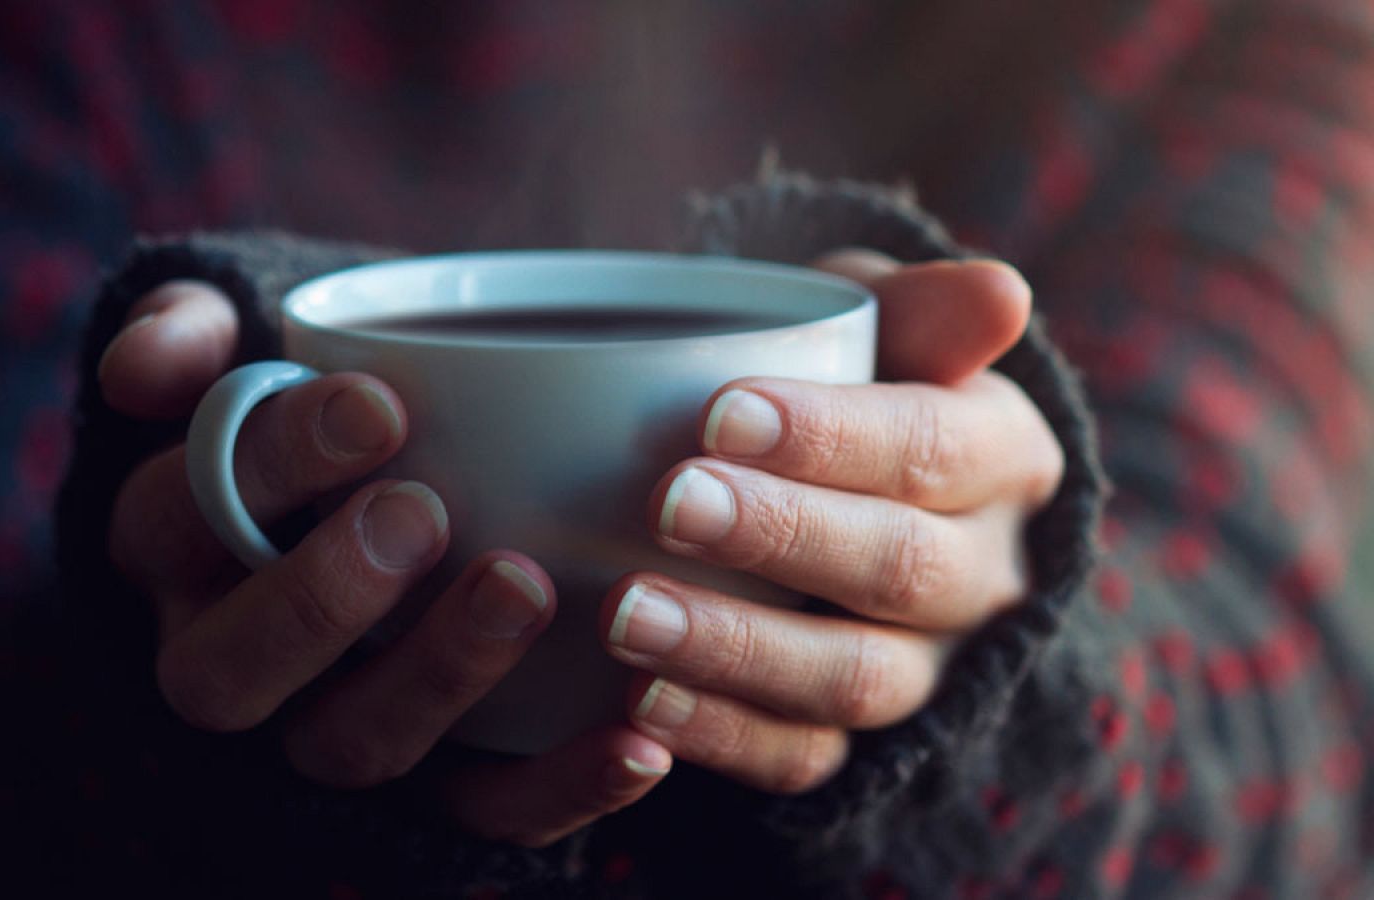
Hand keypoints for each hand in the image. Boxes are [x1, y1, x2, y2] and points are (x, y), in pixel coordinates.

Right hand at [98, 280, 671, 846]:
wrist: (377, 477)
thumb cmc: (316, 405)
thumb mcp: (242, 345)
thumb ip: (193, 332)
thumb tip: (142, 369)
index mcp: (175, 544)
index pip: (181, 516)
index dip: (270, 465)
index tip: (381, 403)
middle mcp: (229, 651)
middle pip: (230, 670)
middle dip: (322, 598)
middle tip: (423, 512)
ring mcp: (325, 725)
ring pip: (351, 744)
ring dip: (439, 678)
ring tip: (526, 586)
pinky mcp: (429, 782)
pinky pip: (478, 813)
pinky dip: (557, 790)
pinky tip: (637, 744)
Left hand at [601, 251, 1063, 793]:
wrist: (841, 486)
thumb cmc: (848, 378)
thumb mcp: (880, 321)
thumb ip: (922, 307)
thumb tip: (1002, 294)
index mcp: (1001, 456)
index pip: (932, 448)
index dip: (833, 437)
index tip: (719, 410)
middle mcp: (986, 574)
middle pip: (898, 568)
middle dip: (779, 536)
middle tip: (670, 504)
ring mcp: (931, 669)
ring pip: (855, 678)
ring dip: (738, 648)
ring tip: (627, 615)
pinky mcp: (865, 741)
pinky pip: (807, 758)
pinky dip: (724, 736)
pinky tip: (640, 704)